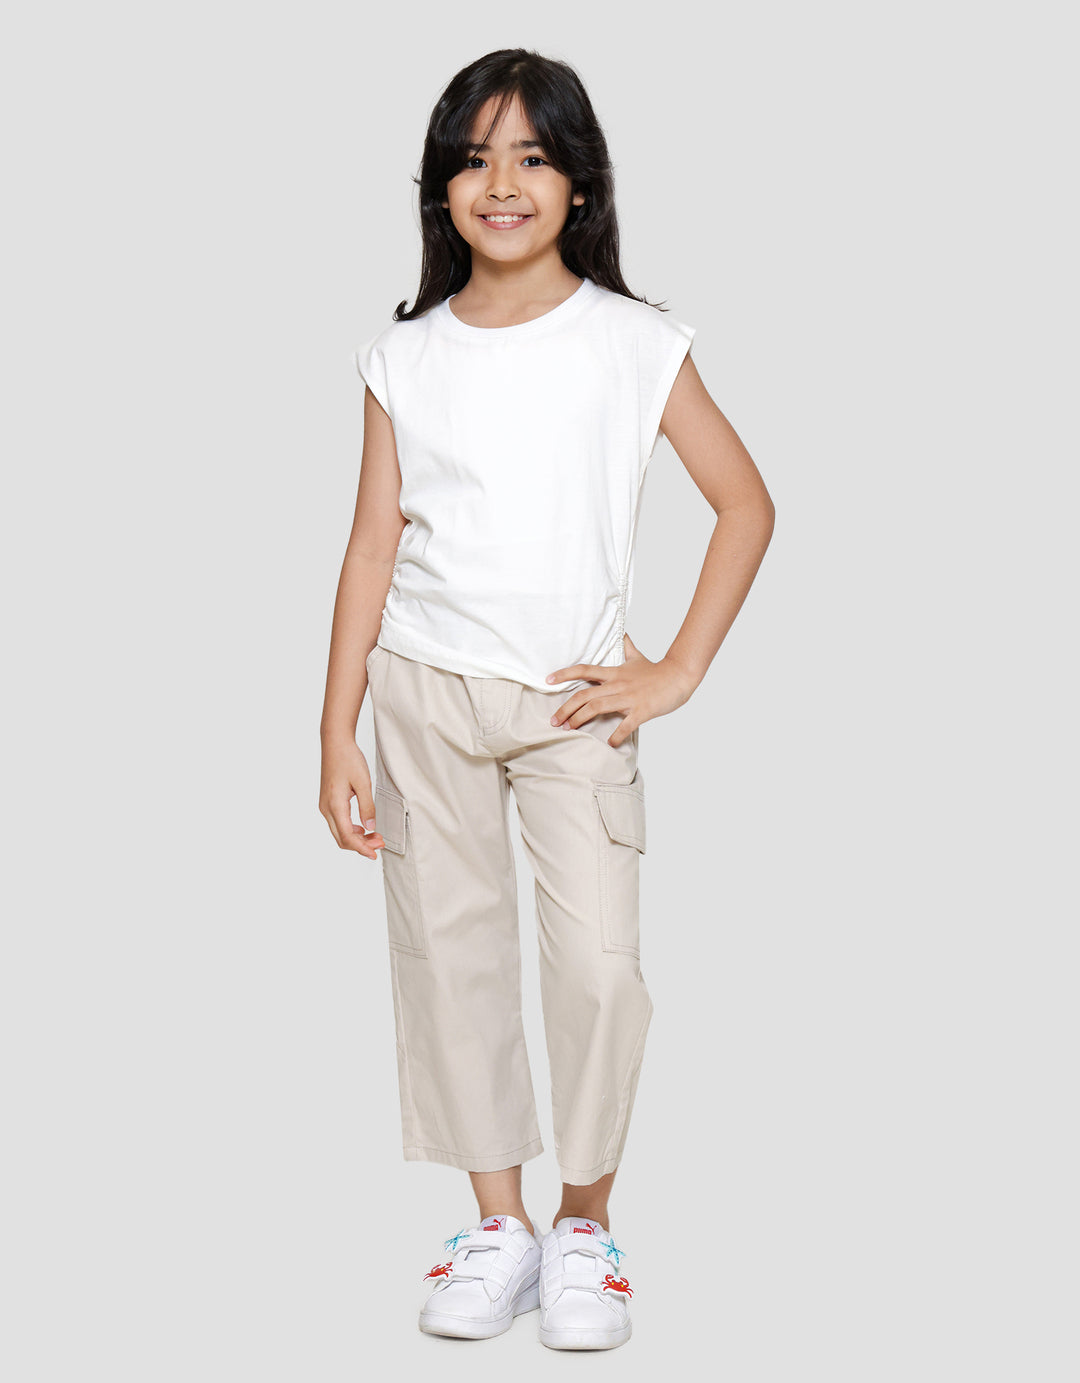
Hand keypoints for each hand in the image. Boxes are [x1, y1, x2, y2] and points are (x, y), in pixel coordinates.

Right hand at [319, 740, 384, 857]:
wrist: (335, 743)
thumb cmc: (348, 759)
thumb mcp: (363, 783)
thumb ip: (368, 807)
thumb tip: (371, 828)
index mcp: (334, 805)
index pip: (347, 836)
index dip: (362, 848)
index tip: (374, 854)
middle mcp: (326, 808)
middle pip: (342, 838)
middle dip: (361, 845)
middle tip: (380, 844)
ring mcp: (325, 806)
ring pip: (339, 832)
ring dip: (357, 838)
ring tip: (375, 836)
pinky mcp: (328, 802)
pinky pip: (338, 823)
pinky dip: (351, 829)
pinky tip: (364, 828)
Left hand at [546, 633, 697, 747]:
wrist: (679, 676)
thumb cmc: (657, 670)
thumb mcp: (637, 657)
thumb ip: (626, 647)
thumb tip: (621, 633)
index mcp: (614, 673)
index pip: (584, 670)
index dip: (564, 674)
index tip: (548, 680)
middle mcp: (617, 685)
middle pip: (584, 695)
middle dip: (566, 709)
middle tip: (554, 721)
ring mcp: (629, 698)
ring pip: (597, 708)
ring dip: (580, 720)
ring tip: (569, 729)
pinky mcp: (641, 711)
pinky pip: (625, 725)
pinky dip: (616, 735)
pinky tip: (610, 743)